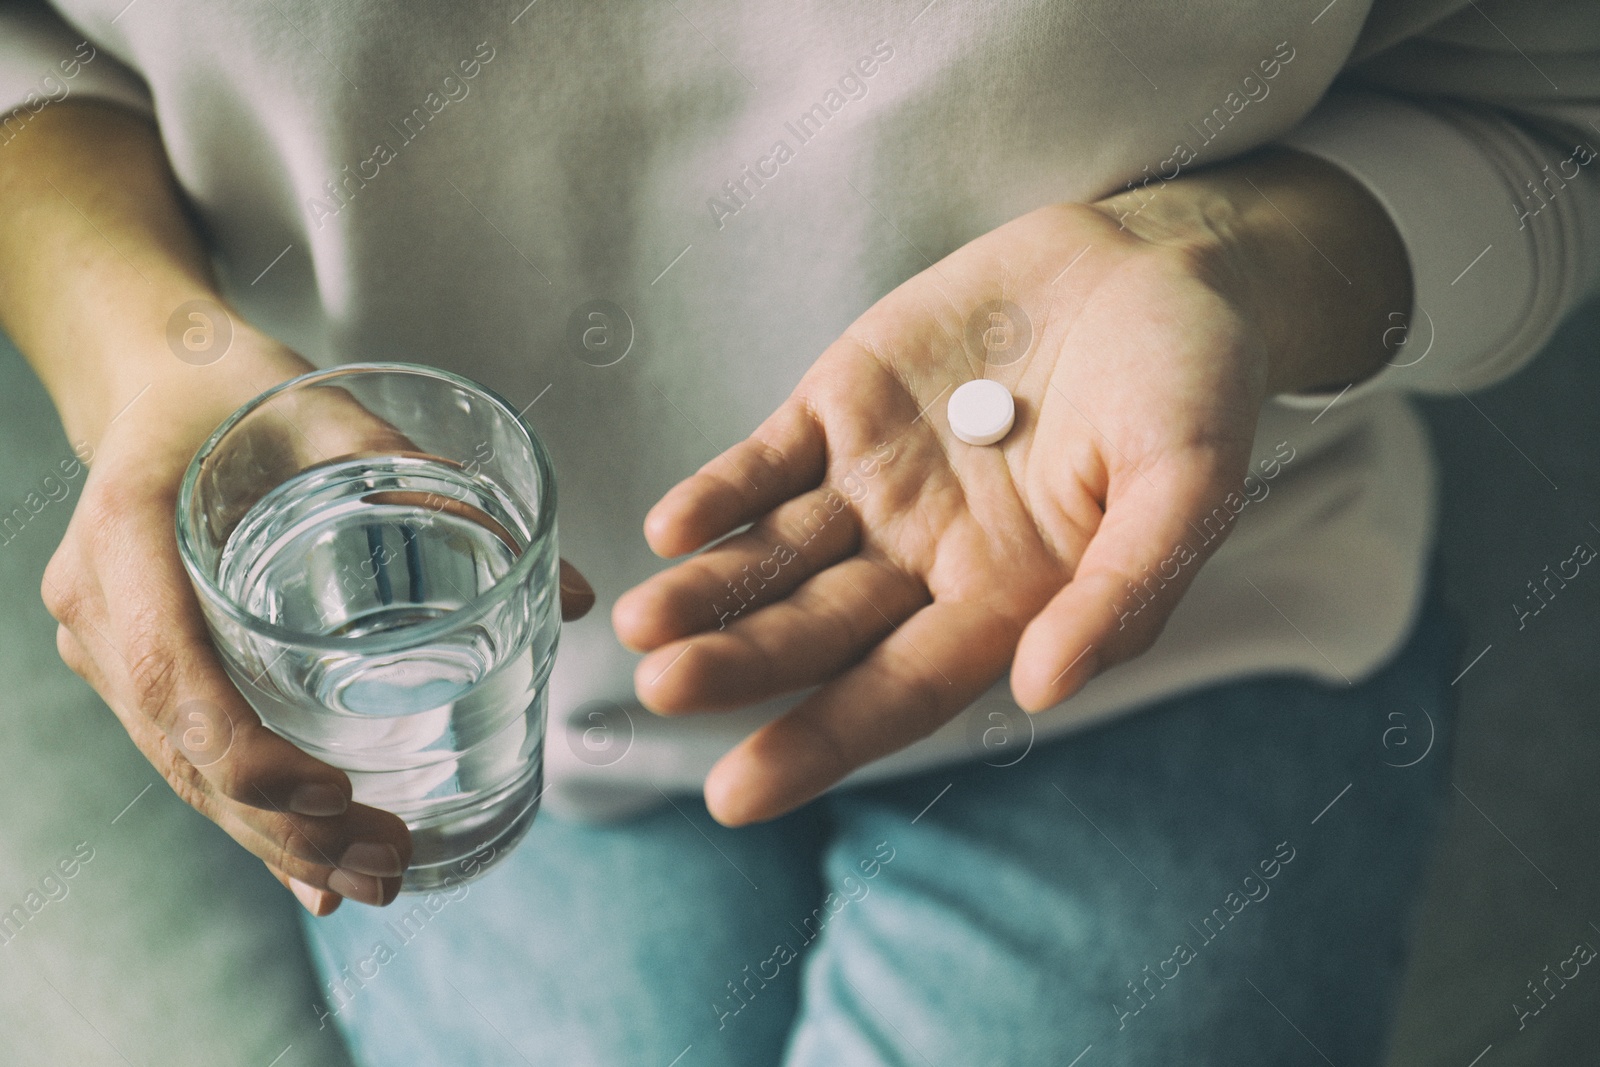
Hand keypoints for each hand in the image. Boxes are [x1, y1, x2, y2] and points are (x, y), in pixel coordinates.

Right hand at [43, 331, 594, 914]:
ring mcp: (105, 643)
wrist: (154, 380)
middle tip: (388, 864)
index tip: (333, 793)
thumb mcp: (336, 417)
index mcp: (129, 528)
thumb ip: (445, 493)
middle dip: (281, 825)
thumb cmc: (244, 391)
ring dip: (272, 841)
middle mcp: (99, 601)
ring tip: (373, 881)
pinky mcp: (133, 666)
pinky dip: (250, 819)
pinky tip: (312, 877)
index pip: (171, 669)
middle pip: (179, 745)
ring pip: (180, 769)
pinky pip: (183, 755)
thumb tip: (577, 598)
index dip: (245, 749)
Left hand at [614, 147, 1409, 825]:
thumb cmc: (1193, 386)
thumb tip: (1040, 691)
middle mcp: (927, 557)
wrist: (1160, 264)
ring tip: (642, 622)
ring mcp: (878, 483)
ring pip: (776, 552)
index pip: (897, 689)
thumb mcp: (1188, 486)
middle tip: (662, 690)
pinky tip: (670, 526)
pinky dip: (723, 490)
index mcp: (1008, 600)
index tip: (736, 793)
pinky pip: (769, 459)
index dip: (819, 740)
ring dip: (710, 589)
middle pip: (817, 628)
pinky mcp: (845, 407)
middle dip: (740, 663)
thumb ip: (1122, 591)